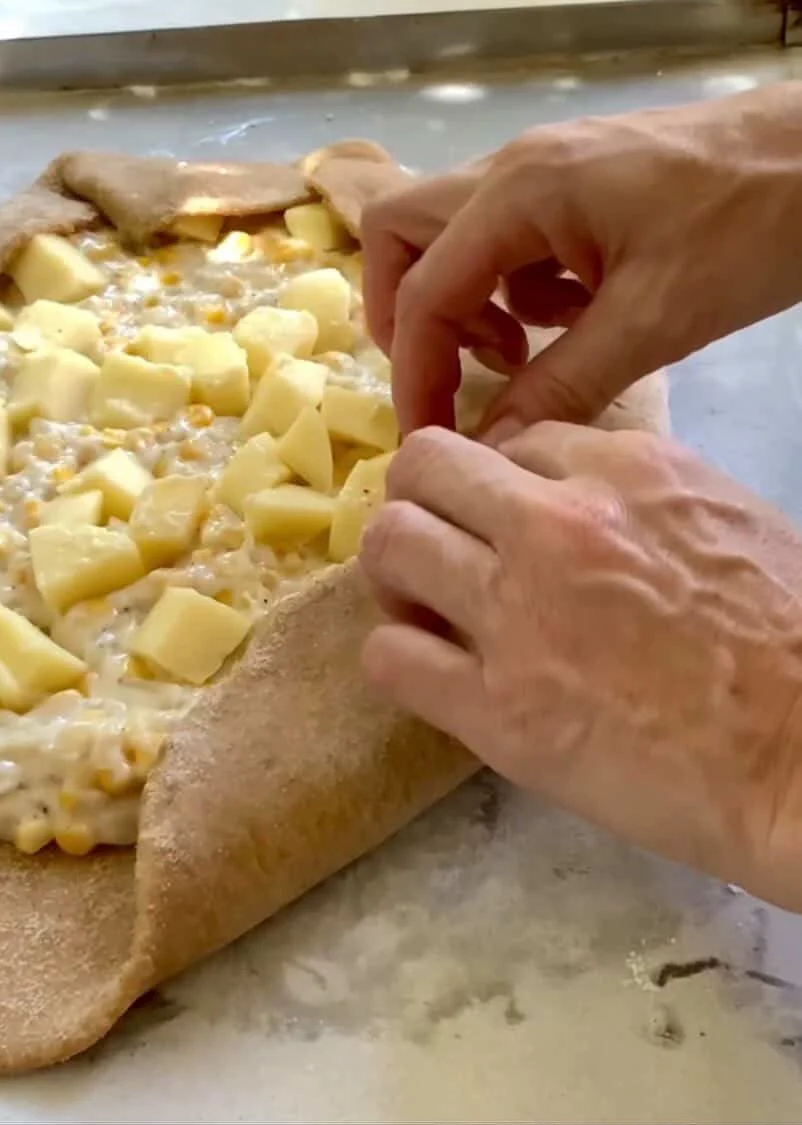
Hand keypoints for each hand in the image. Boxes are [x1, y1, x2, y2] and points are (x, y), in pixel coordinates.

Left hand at [359, 423, 801, 908]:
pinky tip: (433, 673)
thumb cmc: (793, 641)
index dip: (497, 482)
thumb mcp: (724, 516)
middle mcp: (555, 524)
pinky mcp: (498, 711)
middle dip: (420, 501)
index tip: (503, 519)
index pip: (506, 440)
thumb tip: (566, 493)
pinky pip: (390, 657)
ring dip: (395, 573)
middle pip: (423, 467)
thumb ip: (633, 491)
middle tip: (440, 549)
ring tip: (424, 608)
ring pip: (389, 545)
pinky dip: (398, 657)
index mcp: (621, 470)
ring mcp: (517, 614)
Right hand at [362, 82, 801, 434]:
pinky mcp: (577, 180)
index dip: (415, 370)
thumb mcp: (655, 321)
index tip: (427, 434)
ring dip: (471, 301)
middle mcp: (513, 168)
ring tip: (530, 354)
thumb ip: (562, 384)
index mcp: (519, 192)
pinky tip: (577, 318)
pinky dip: (519, 287)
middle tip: (452, 375)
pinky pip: (510, 235)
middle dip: (412, 314)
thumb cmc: (750, 227)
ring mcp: (544, 167)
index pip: (425, 288)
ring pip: (455, 234)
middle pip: (404, 234)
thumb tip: (489, 446)